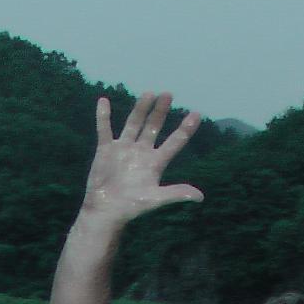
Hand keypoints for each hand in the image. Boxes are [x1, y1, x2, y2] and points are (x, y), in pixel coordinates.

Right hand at [80, 92, 203, 223]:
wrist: (106, 210)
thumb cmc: (131, 206)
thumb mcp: (155, 199)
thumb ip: (176, 193)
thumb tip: (200, 197)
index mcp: (156, 162)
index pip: (175, 142)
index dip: (185, 128)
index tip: (197, 114)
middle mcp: (142, 152)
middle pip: (154, 127)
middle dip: (161, 111)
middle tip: (168, 94)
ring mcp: (124, 149)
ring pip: (134, 123)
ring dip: (140, 108)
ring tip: (149, 93)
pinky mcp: (106, 150)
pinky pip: (104, 129)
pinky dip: (103, 116)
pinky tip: (104, 101)